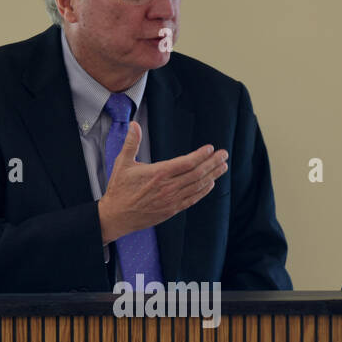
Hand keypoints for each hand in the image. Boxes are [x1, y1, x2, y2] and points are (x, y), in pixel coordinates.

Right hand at [97, 121, 227, 244]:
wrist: (116, 217)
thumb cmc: (119, 189)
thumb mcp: (122, 164)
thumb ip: (131, 143)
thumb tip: (133, 125)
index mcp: (158, 174)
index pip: (186, 163)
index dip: (200, 155)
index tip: (210, 148)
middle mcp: (168, 188)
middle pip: (196, 174)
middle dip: (212, 163)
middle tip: (224, 154)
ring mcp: (171, 200)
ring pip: (197, 186)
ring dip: (212, 175)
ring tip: (223, 167)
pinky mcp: (171, 210)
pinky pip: (192, 199)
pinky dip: (203, 191)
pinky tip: (211, 184)